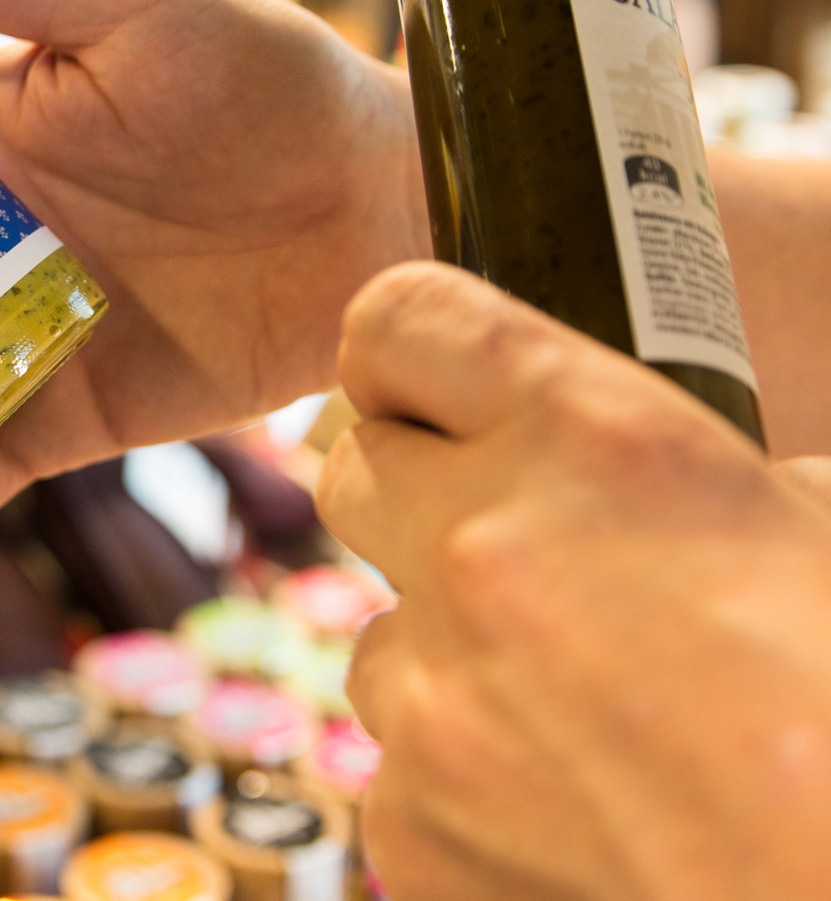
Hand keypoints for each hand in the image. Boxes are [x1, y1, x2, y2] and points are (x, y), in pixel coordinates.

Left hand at [318, 261, 830, 900]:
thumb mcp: (819, 526)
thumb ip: (717, 480)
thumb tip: (713, 492)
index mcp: (586, 435)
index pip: (401, 321)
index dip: (406, 354)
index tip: (422, 387)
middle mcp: (480, 545)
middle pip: (357, 470)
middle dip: (416, 499)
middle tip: (504, 547)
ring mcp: (433, 692)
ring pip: (378, 635)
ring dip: (446, 656)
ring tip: (571, 708)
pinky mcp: (413, 820)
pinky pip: (398, 770)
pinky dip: (460, 785)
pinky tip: (569, 806)